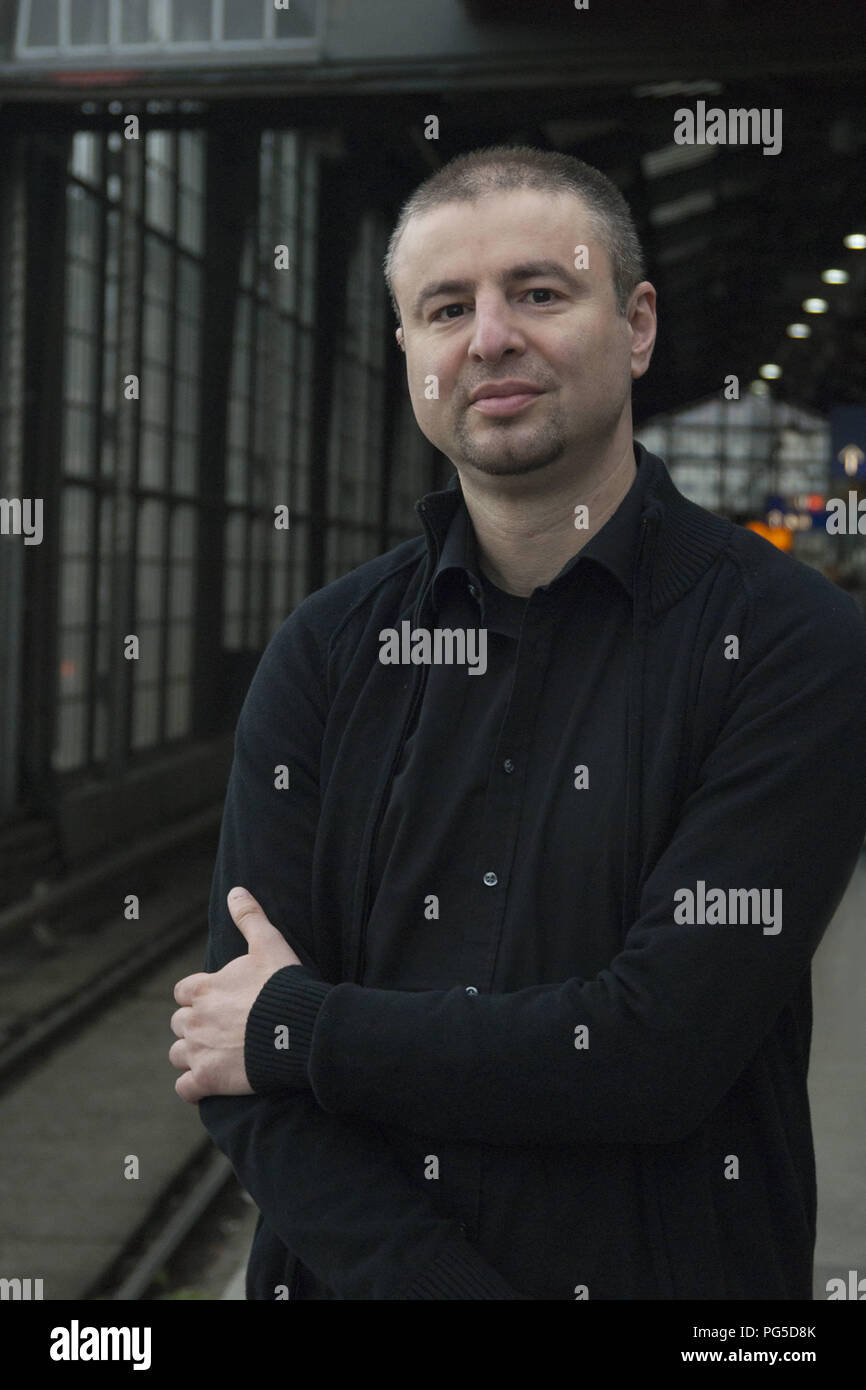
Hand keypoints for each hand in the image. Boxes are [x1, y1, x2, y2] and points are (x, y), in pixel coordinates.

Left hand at [170, 887, 301, 1102]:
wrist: (298, 1030)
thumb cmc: (285, 986)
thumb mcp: (269, 944)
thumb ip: (249, 917)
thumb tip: (236, 889)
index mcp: (202, 988)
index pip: (182, 992)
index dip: (198, 997)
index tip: (218, 1002)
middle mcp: (193, 1019)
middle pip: (179, 1024)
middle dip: (194, 1026)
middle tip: (222, 1030)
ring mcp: (198, 1051)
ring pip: (178, 1055)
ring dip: (192, 1056)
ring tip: (218, 1055)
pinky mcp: (207, 1080)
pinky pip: (185, 1089)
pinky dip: (194, 1088)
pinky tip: (211, 1083)